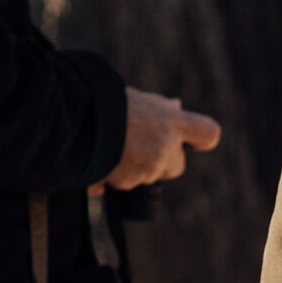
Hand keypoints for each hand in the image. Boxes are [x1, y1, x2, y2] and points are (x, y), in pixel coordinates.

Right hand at [96, 87, 220, 190]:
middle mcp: (166, 146)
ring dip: (133, 168)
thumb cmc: (104, 101)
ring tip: (111, 146)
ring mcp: (149, 166)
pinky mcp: (128, 181)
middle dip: (160, 161)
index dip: (201, 139)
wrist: (73, 117)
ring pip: (148, 176)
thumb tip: (176, 107)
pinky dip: (112, 178)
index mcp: (172, 121)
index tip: (194, 141)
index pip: (208, 134)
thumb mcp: (138, 98)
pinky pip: (123, 184)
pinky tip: (99, 161)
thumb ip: (160, 108)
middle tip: (136, 144)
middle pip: (177, 165)